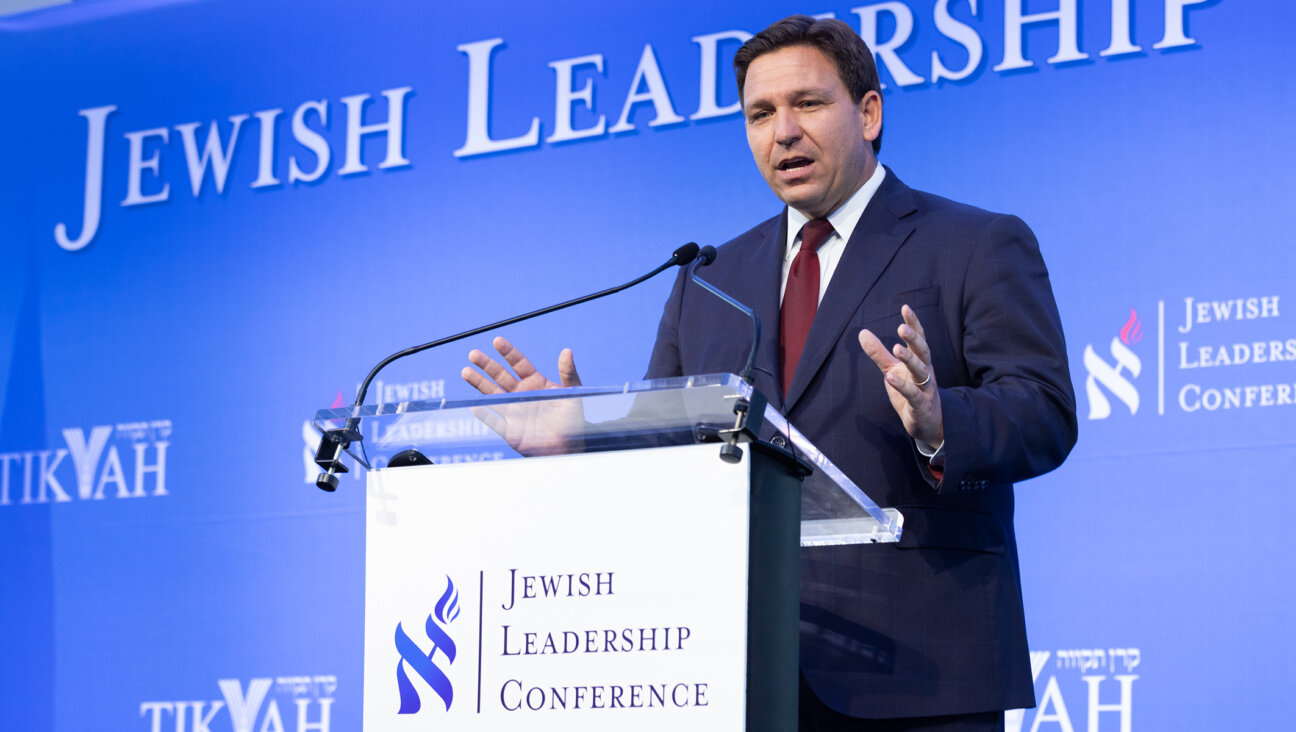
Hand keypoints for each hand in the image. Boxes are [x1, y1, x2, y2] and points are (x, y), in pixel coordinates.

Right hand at [461, 336, 583, 455]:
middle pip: (500, 376)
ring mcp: (514, 410)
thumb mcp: (573, 393)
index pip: (518, 363)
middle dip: (487, 365)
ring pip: (492, 394)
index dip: (508, 352)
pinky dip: (484, 414)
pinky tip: (474, 405)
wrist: (569, 447)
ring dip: (479, 383)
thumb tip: (567, 351)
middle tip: (473, 354)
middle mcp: (521, 394)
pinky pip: (493, 420)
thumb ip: (568, 373)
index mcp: (536, 382)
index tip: (497, 341)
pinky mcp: (509, 430)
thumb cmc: (574, 419)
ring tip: (466, 371)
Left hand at [858, 305, 942, 448]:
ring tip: (896, 348)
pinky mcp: (921, 405)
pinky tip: (890, 377)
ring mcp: (925, 388)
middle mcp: (925, 371)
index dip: (914, 324)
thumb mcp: (892, 369)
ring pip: (920, 371)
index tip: (905, 308)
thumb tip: (862, 332)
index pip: (919, 339)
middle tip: (901, 327)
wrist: (927, 422)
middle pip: (923, 352)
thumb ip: (879, 353)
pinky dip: (902, 385)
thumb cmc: (910, 391)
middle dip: (914, 339)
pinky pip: (913, 394)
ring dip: (910, 359)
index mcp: (920, 361)